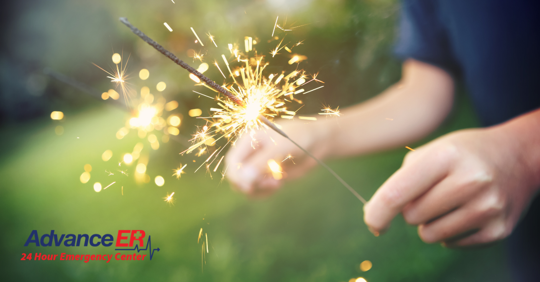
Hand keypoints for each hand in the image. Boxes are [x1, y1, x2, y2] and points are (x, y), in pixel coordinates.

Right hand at [225, 119, 330, 196]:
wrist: (317, 142)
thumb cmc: (298, 138)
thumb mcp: (280, 148)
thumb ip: (261, 162)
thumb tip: (244, 179)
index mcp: (248, 141)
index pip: (232, 162)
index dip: (236, 176)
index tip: (249, 186)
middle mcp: (250, 153)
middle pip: (236, 176)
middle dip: (249, 184)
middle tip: (269, 184)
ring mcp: (258, 165)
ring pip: (246, 185)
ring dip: (259, 189)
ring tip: (276, 184)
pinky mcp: (267, 176)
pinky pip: (258, 190)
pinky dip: (265, 191)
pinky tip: (279, 184)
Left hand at [364, 127, 539, 246]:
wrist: (518, 156)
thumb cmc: (462, 154)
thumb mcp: (432, 151)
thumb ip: (401, 179)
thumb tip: (375, 215)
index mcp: (446, 156)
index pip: (398, 193)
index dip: (377, 212)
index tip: (371, 222)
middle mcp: (470, 181)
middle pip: (412, 216)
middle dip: (412, 208)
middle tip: (432, 192)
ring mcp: (487, 207)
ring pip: (429, 234)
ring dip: (429, 222)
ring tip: (448, 201)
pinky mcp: (498, 229)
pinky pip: (452, 243)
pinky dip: (450, 232)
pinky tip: (465, 211)